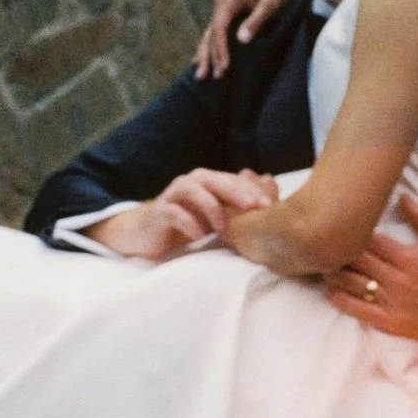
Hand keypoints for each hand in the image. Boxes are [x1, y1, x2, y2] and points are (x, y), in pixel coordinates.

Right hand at [88, 170, 278, 260]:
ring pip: (193, 190)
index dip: (250, 190)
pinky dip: (188, 224)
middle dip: (236, 192)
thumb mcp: (214, 217)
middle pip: (214, 180)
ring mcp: (172, 196)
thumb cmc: (187, 224)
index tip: (269, 205)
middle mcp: (189, 183)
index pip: (231, 180)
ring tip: (223, 228)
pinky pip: (174, 213)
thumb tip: (268, 202)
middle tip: (253, 208)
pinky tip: (198, 237)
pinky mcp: (159, 212)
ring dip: (211, 207)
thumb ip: (234, 208)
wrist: (148, 235)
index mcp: (206, 182)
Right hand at [193, 0, 299, 79]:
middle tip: (204, 77)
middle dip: (208, 56)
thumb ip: (256, 21)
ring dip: (206, 54)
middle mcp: (222, 2)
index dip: (220, 49)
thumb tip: (241, 40)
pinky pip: (216, 32)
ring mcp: (224, 7)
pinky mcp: (228, 13)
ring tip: (200, 76)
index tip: (224, 67)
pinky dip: (210, 47)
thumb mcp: (271, 3)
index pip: (219, 28)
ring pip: (210, 34)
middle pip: (211, 33)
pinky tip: (202, 60)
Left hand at [324, 192, 417, 354]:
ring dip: (334, 273)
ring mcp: (392, 302)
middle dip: (337, 251)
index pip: (370, 240)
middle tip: (320, 241)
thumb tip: (403, 196)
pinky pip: (359, 310)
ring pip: (353, 284)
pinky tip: (330, 290)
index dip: (351, 232)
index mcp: (409, 257)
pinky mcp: (390, 321)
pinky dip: (341, 300)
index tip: (338, 224)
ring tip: (320, 263)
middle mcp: (397, 279)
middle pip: (357, 260)